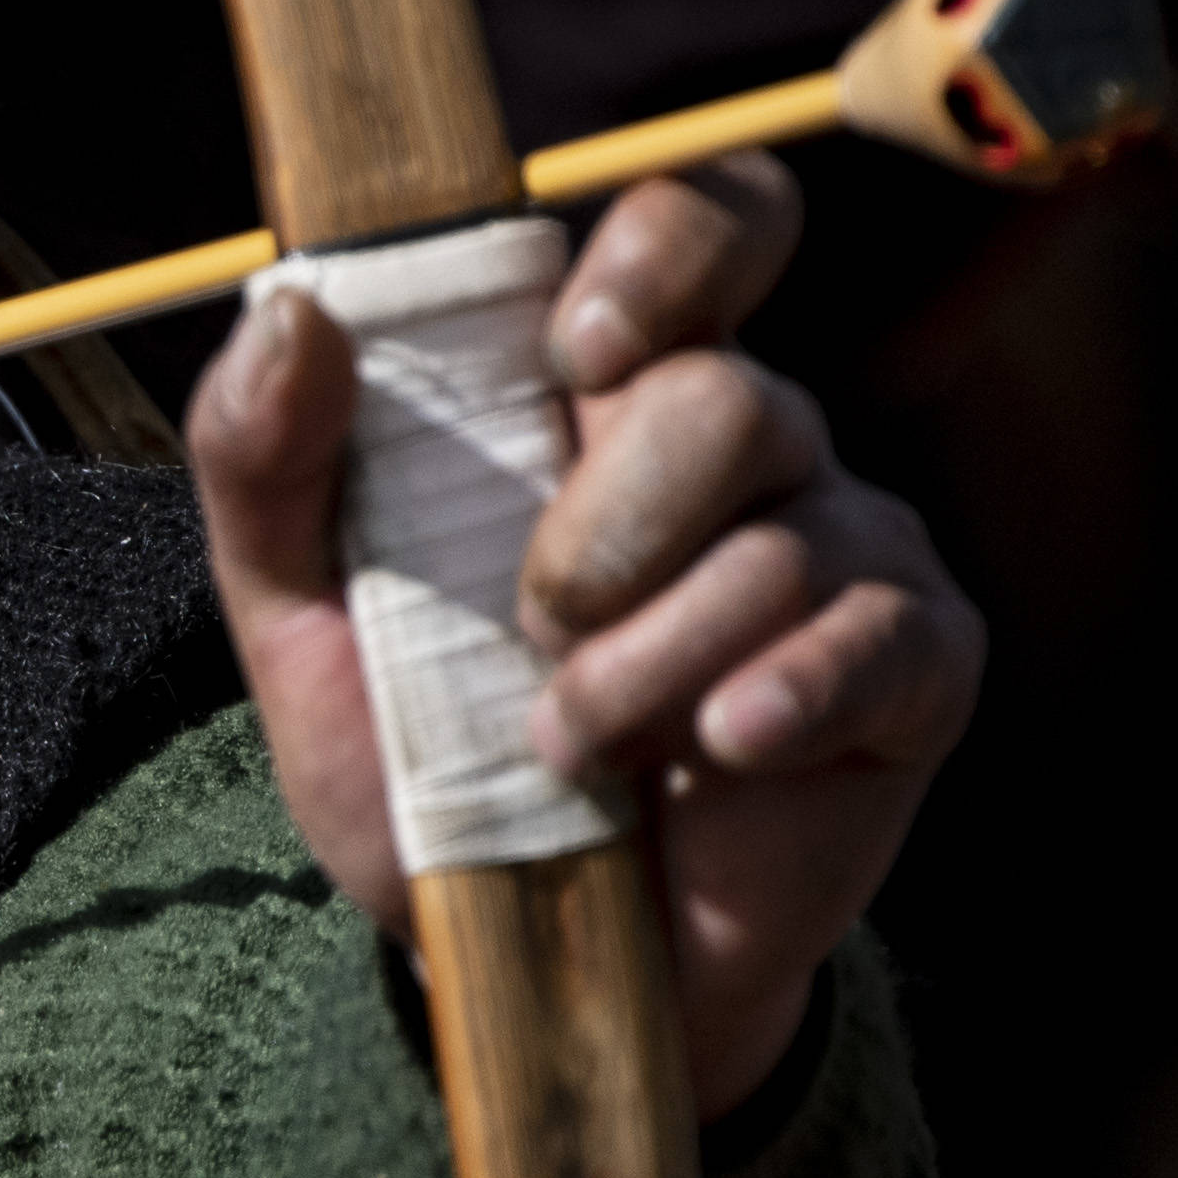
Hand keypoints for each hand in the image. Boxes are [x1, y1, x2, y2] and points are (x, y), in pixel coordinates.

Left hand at [187, 161, 980, 1116]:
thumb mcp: (294, 609)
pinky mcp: (914, 667)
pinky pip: (881, 640)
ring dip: (648, 662)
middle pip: (728, 394)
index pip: (704, 230)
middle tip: (534, 631)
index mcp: (608, 391)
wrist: (511, 947)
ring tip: (575, 744)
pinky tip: (720, 751)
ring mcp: (844, 545)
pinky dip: (781, 695)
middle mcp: (747, 441)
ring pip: (784, 538)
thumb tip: (292, 308)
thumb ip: (263, 455)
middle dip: (607, 529)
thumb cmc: (420, 746)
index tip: (575, 353)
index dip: (666, 256)